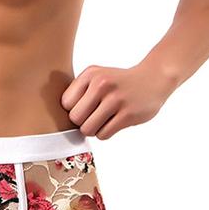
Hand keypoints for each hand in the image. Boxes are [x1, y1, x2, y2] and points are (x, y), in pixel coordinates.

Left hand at [60, 62, 175, 139]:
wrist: (154, 78)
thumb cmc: (117, 82)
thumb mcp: (96, 76)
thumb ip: (77, 91)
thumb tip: (54, 118)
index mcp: (90, 75)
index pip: (66, 104)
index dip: (73, 110)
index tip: (85, 108)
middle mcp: (102, 85)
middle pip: (75, 119)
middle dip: (82, 122)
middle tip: (93, 117)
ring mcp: (116, 99)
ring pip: (88, 129)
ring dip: (93, 130)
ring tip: (103, 120)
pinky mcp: (128, 114)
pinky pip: (104, 134)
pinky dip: (105, 133)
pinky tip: (114, 123)